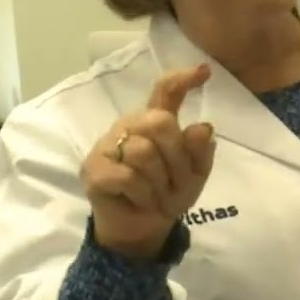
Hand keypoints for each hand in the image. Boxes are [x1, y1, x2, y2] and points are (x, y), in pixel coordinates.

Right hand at [79, 64, 217, 261]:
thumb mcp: (196, 174)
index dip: (182, 80)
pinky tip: (142, 200)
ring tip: (159, 195)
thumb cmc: (168, 194)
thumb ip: (200, 151)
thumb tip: (202, 127)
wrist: (142, 228)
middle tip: (178, 183)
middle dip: (177, 158)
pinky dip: (144, 194)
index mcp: (155, 122)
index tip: (205, 71)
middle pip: (159, 122)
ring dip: (161, 182)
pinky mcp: (93, 170)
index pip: (166, 92)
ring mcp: (107, 146)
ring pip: (143, 152)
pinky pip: (128, 176)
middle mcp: (129, 126)